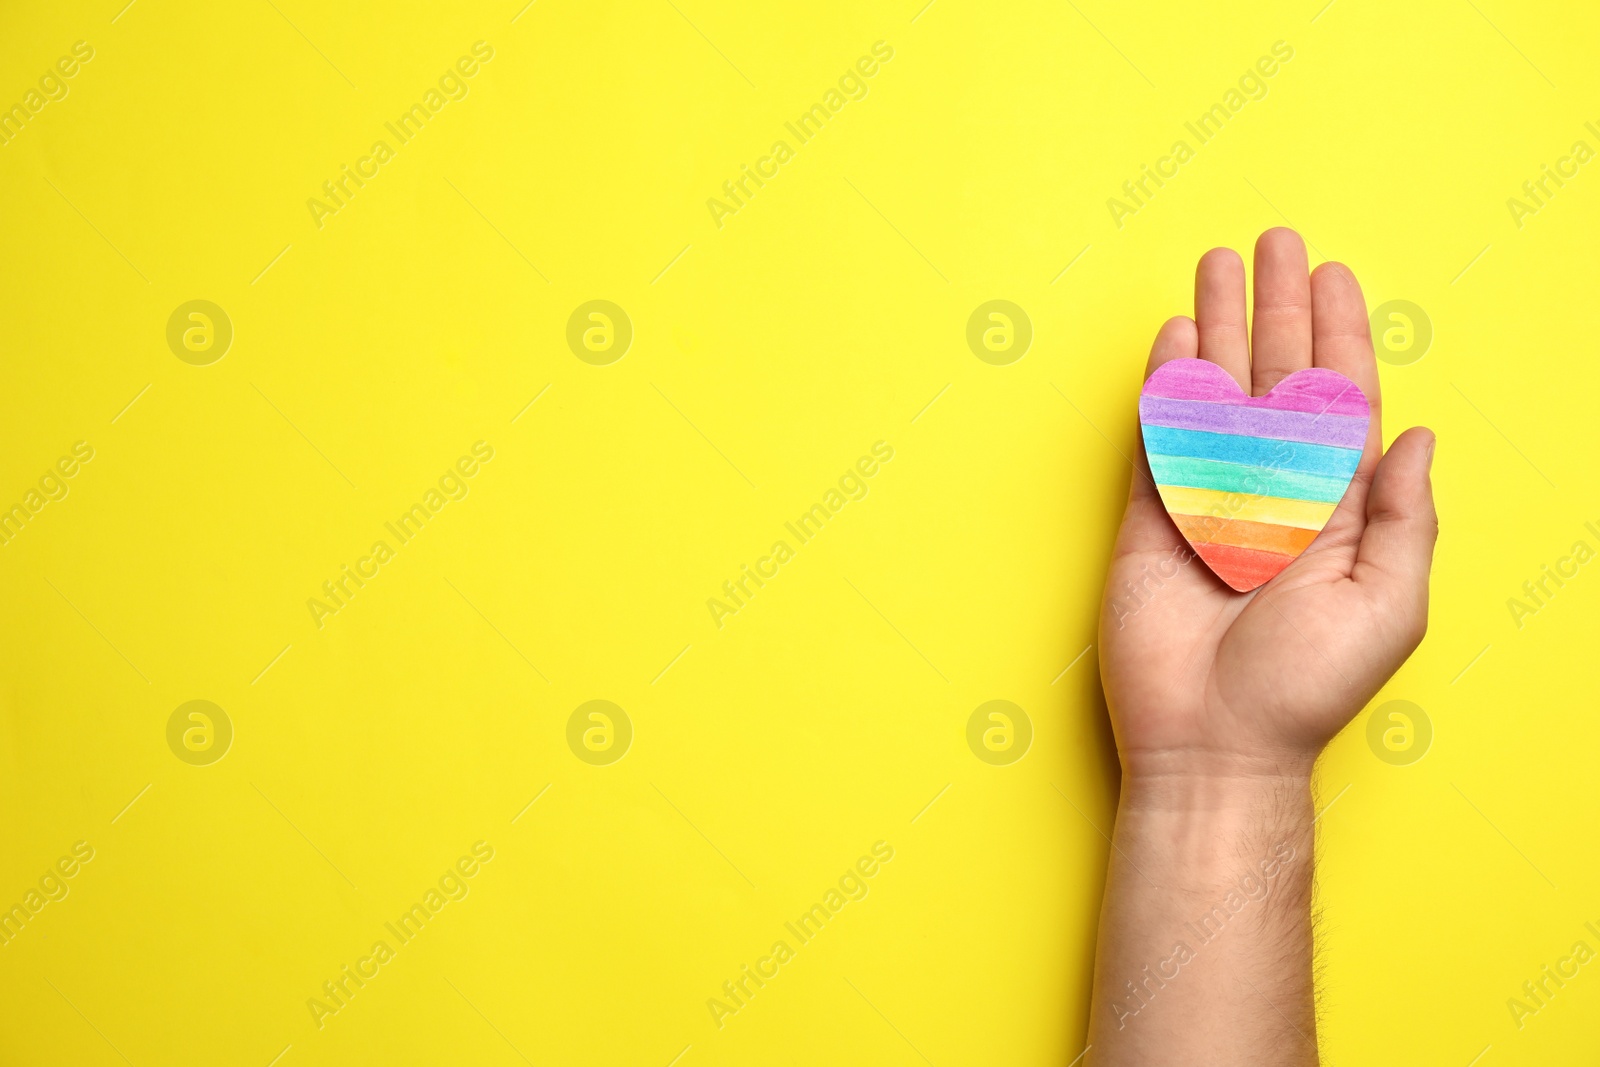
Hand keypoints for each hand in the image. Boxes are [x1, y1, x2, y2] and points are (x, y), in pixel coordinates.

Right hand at [1099, 228, 1437, 780]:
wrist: (1212, 743)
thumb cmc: (1303, 688)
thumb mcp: (1389, 606)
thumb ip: (1406, 517)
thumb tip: (1416, 435)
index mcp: (1337, 508)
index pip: (1339, 399)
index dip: (1338, 334)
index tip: (1332, 275)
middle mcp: (1274, 492)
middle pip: (1276, 376)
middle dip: (1275, 306)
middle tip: (1273, 242)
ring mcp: (1209, 501)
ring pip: (1216, 392)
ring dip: (1216, 326)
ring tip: (1215, 266)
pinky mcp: (1151, 518)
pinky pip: (1160, 437)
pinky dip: (1165, 386)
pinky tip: (1172, 340)